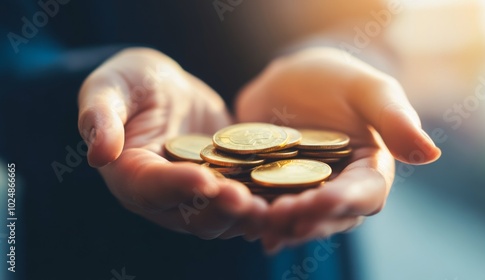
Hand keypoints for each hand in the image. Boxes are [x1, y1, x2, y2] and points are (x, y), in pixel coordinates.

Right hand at [78, 48, 266, 239]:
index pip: (153, 187)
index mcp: (132, 175)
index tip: (204, 181)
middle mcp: (166, 196)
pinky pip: (245, 198)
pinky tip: (290, 198)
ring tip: (274, 208)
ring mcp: (198, 194)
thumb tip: (98, 153)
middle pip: (192, 214)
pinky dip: (265, 202)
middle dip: (221, 210)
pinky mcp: (225, 183)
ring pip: (223, 216)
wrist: (163, 88)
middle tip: (247, 202)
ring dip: (248, 216)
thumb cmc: (131, 83)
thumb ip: (99, 116)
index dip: (178, 186)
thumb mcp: (108, 88)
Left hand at [235, 47, 440, 251]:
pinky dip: (256, 216)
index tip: (322, 199)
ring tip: (256, 222)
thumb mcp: (369, 90)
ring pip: (296, 220)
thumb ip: (395, 119)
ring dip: (277, 225)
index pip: (364, 194)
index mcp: (369, 172)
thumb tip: (431, 154)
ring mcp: (306, 196)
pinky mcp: (276, 192)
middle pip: (327, 217)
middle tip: (280, 215)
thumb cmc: (338, 80)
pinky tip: (241, 221)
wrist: (293, 81)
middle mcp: (340, 192)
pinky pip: (268, 208)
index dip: (345, 199)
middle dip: (305, 218)